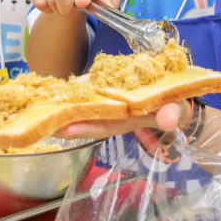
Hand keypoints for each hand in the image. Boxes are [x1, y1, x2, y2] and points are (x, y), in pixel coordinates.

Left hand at [55, 101, 188, 141]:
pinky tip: (59, 90)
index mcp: (128, 119)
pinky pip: (91, 94)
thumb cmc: (175, 106)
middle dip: (66, 120)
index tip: (64, 129)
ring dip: (66, 108)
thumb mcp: (176, 110)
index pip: (104, 126)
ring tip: (43, 107)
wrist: (178, 99)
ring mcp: (112, 103)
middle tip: (42, 120)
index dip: (84, 128)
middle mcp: (115, 113)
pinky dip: (76, 94)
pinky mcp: (111, 92)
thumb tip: (169, 121)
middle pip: (88, 119)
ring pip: (86, 108)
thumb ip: (172, 114)